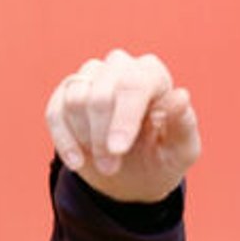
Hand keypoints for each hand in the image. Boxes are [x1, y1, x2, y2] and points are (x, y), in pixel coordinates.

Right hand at [45, 50, 201, 203]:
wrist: (135, 174)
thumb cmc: (164, 156)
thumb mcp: (182, 150)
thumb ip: (184, 124)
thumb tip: (180, 96)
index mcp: (153, 74)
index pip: (134, 86)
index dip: (123, 118)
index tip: (118, 149)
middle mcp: (121, 66)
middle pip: (100, 95)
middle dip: (103, 137)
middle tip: (111, 167)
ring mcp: (91, 76)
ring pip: (75, 100)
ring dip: (86, 140)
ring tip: (105, 164)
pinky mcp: (67, 92)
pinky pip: (55, 111)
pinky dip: (64, 140)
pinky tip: (77, 162)